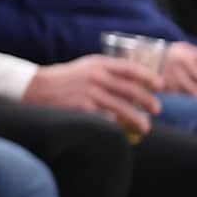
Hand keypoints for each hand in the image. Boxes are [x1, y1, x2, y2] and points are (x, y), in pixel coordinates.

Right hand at [30, 55, 159, 137]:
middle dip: (147, 100)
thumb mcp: (85, 68)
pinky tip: (123, 132)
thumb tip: (131, 85)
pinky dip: (116, 126)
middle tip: (157, 109)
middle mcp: (95, 76)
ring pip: (121, 106)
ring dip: (137, 118)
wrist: (36, 87)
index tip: (160, 85)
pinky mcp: (82, 107)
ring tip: (146, 127)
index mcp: (98, 63)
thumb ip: (106, 73)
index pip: (129, 67)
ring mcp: (89, 92)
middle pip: (129, 88)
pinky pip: (105, 119)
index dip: (147, 76)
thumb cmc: (64, 79)